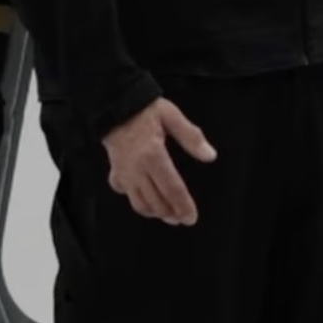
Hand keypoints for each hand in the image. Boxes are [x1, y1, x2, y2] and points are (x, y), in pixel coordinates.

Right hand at [101, 98, 216, 225]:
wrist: (113, 103)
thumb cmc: (143, 108)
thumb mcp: (171, 116)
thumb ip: (191, 137)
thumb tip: (209, 155)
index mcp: (153, 155)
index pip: (172, 189)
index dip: (183, 206)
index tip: (191, 218)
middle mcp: (137, 168)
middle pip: (156, 201)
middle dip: (171, 213)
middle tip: (182, 218)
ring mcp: (124, 172)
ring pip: (139, 202)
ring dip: (155, 212)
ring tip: (167, 215)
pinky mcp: (115, 170)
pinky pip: (125, 193)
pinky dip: (135, 200)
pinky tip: (145, 201)